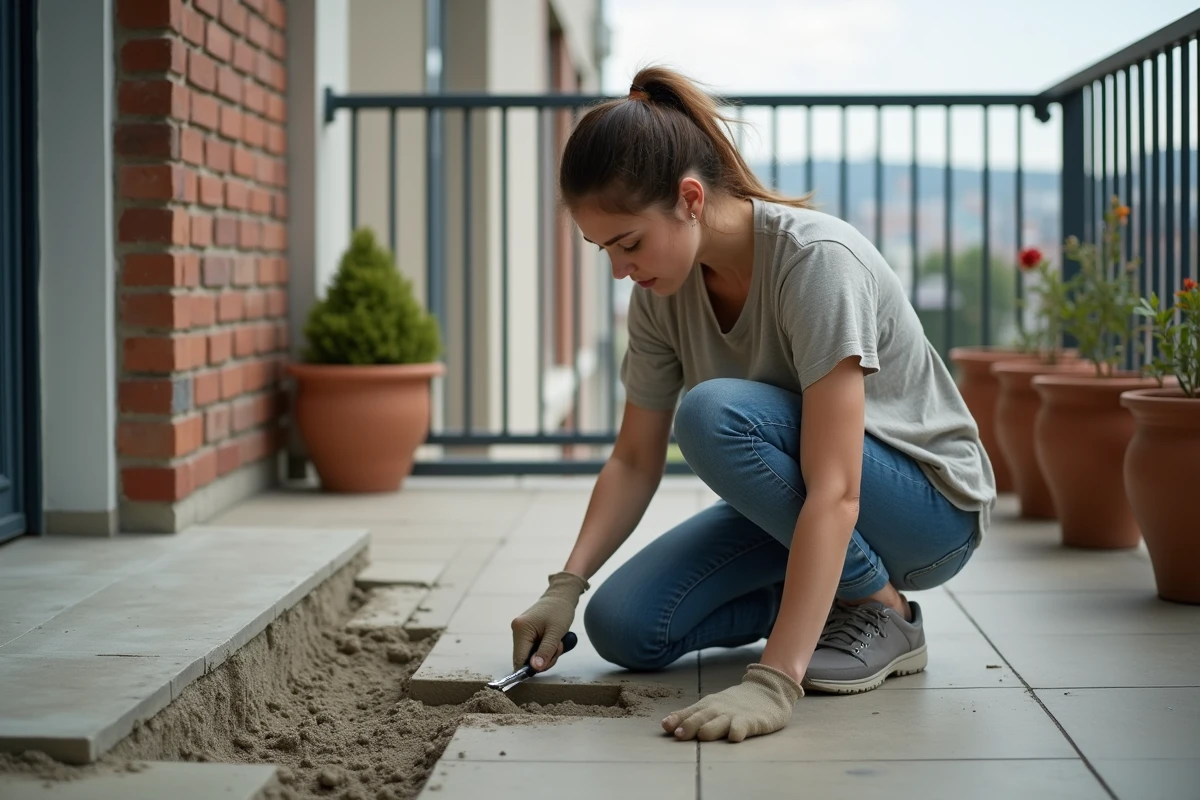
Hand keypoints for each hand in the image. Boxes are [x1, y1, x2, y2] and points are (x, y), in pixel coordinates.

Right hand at [510, 571, 588, 671]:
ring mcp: (519, 631)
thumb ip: (545, 651)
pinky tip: (551, 641)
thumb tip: (535, 669)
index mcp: (521, 629)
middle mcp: (516, 630)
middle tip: (558, 648)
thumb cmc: (560, 611)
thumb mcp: (556, 633)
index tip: (547, 664)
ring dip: (545, 654)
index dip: (531, 668)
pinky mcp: (525, 632)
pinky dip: (543, 649)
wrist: (561, 596)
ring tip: (557, 642)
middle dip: (543, 659)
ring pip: (530, 655)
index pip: (519, 659)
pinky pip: (532, 649)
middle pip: (525, 659)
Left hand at [661, 663, 802, 741]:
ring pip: (720, 722)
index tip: (665, 726)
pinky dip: (738, 731)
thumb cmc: (732, 704)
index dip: (677, 719)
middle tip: (679, 734)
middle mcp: (718, 710)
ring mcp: (734, 715)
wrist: (766, 690)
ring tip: (702, 735)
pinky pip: (743, 726)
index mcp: (707, 707)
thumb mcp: (711, 707)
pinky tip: (734, 737)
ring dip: (711, 729)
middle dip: (689, 725)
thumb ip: (691, 716)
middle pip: (701, 718)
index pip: (689, 713)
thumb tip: (664, 725)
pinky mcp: (752, 721)